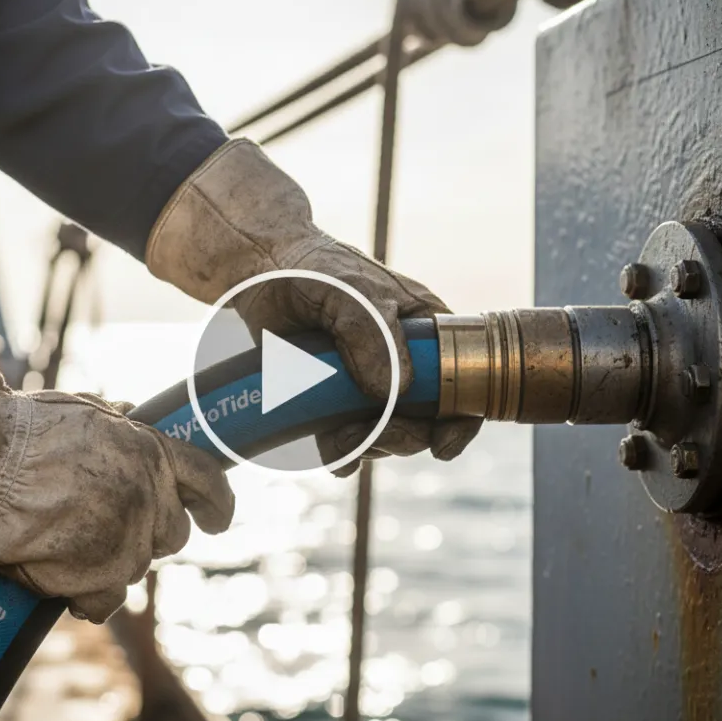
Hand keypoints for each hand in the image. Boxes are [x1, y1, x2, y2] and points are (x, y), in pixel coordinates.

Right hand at [0, 319, 233, 622]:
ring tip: (64, 542)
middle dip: (148, 532)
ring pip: (136, 567)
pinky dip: (89, 596)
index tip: (217, 521)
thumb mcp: (83, 410)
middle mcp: (150, 499)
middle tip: (105, 524)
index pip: (208, 482)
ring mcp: (128, 543)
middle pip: (172, 534)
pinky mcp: (99, 579)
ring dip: (110, 559)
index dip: (217, 504)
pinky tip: (65, 583)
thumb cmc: (23, 431)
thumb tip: (131, 414)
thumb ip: (117, 423)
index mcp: (153, 453)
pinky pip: (108, 601)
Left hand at [147, 139, 481, 473]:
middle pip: (424, 421)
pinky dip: (341, 452)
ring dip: (366, 446)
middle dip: (401, 437)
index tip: (442, 445)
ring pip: (385, 435)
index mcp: (426, 330)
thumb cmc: (312, 268)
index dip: (460, 420)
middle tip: (370, 437)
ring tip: (336, 437)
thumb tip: (393, 393)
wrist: (257, 270)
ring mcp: (368, 382)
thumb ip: (371, 334)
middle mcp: (403, 360)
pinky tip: (330, 450)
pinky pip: (347, 440)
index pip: (464, 381)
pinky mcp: (333, 399)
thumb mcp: (349, 292)